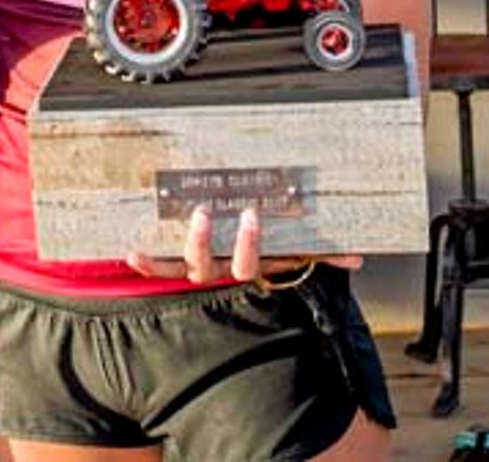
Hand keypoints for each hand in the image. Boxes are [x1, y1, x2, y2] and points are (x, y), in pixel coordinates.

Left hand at [126, 206, 362, 286]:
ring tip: (181, 220)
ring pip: (185, 267)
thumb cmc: (270, 254)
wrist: (245, 276)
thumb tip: (357, 258)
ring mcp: (198, 272)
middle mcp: (219, 274)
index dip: (247, 244)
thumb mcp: (296, 254)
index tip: (252, 216)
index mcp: (248, 268)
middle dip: (207, 241)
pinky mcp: (178, 269)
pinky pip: (161, 272)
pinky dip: (148, 265)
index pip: (247, 263)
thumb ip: (325, 255)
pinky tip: (131, 253)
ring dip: (182, 245)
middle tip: (205, 212)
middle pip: (209, 266)